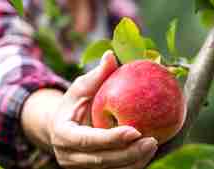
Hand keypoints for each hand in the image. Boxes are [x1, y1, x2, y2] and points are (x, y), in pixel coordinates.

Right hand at [48, 51, 157, 168]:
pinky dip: (131, 164)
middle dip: (128, 153)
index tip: (135, 130)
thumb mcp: (79, 88)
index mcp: (62, 134)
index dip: (110, 138)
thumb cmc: (72, 105)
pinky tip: (146, 152)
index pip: (86, 140)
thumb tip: (111, 55)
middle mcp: (69, 156)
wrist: (59, 127)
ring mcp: (80, 167)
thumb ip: (95, 76)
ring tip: (153, 145)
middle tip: (152, 140)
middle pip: (101, 160)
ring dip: (134, 161)